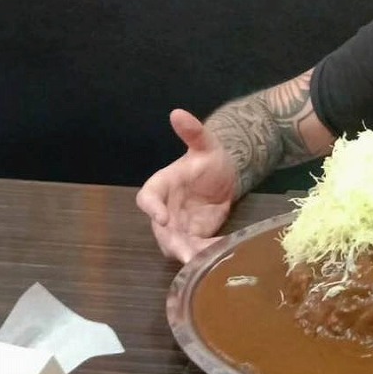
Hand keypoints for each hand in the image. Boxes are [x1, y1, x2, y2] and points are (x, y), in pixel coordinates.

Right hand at [135, 109, 236, 262]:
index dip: (152, 208)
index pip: (147, 198)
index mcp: (160, 186)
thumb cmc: (209, 158)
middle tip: (185, 252)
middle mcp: (164, 209)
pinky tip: (220, 255)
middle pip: (160, 230)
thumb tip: (178, 113)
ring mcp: (178, 226)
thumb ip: (193, 132)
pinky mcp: (194, 236)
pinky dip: (205, 254)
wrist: (225, 174)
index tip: (161, 216)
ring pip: (176, 244)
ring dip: (188, 253)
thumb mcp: (205, 144)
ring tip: (203, 260)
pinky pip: (196, 249)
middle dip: (171, 241)